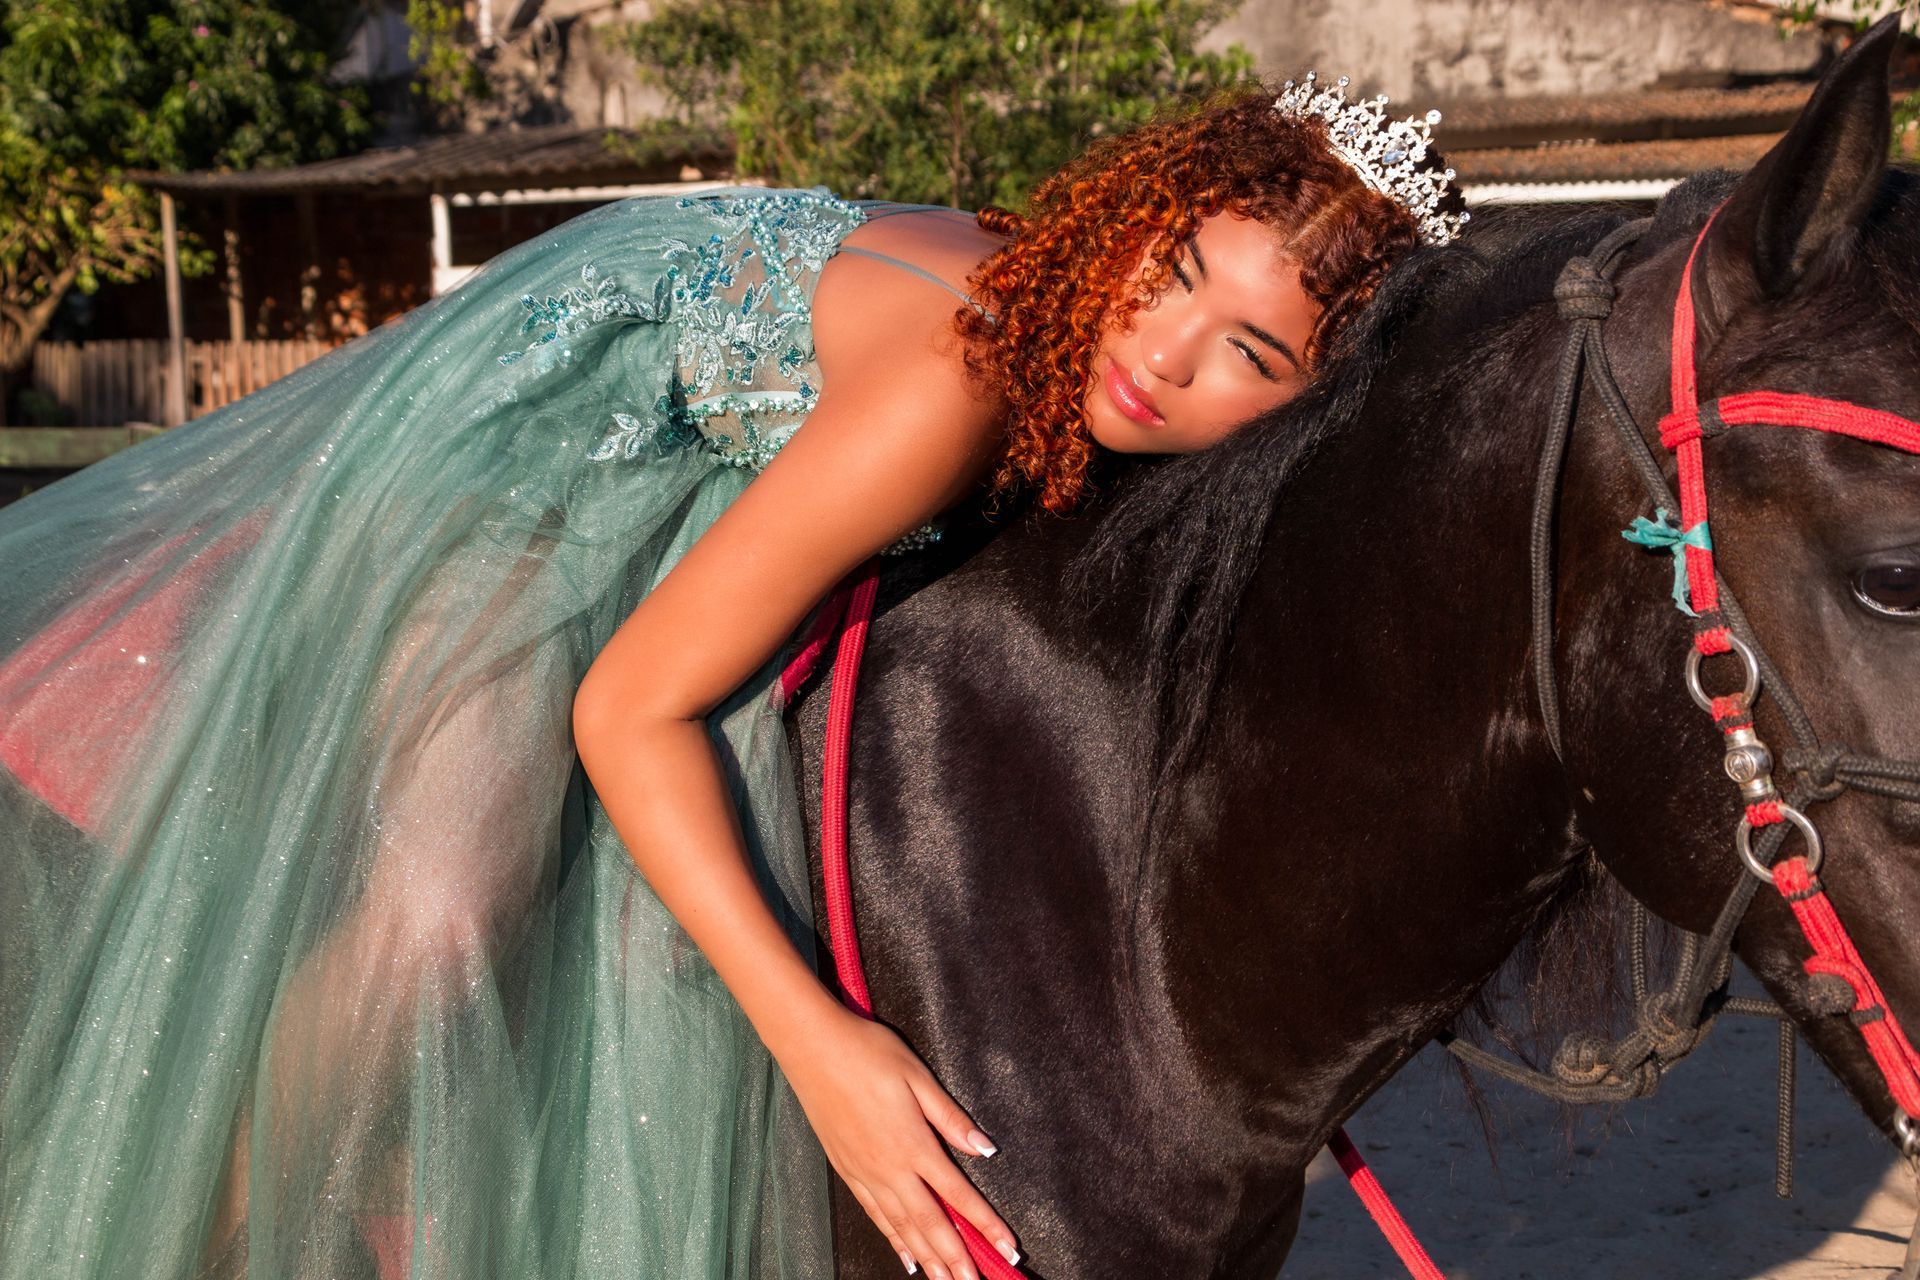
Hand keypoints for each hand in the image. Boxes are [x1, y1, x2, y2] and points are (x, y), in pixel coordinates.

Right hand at [779, 1006, 1018, 1278]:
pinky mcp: (845, 1170)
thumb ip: (950, 1118)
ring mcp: (864, 1173)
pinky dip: (894, 1241)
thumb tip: (985, 1148)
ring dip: (928, 1258)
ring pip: (901, 1228)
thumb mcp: (918, 1077)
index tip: (1007, 1250)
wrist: (811, 1047)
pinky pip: (875, 1215)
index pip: (957, 1195)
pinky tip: (907, 1257)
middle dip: (956, 1259)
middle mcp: (889, 1168)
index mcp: (913, 1144)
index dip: (985, 1226)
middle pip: (930, 1224)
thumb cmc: (867, 1053)